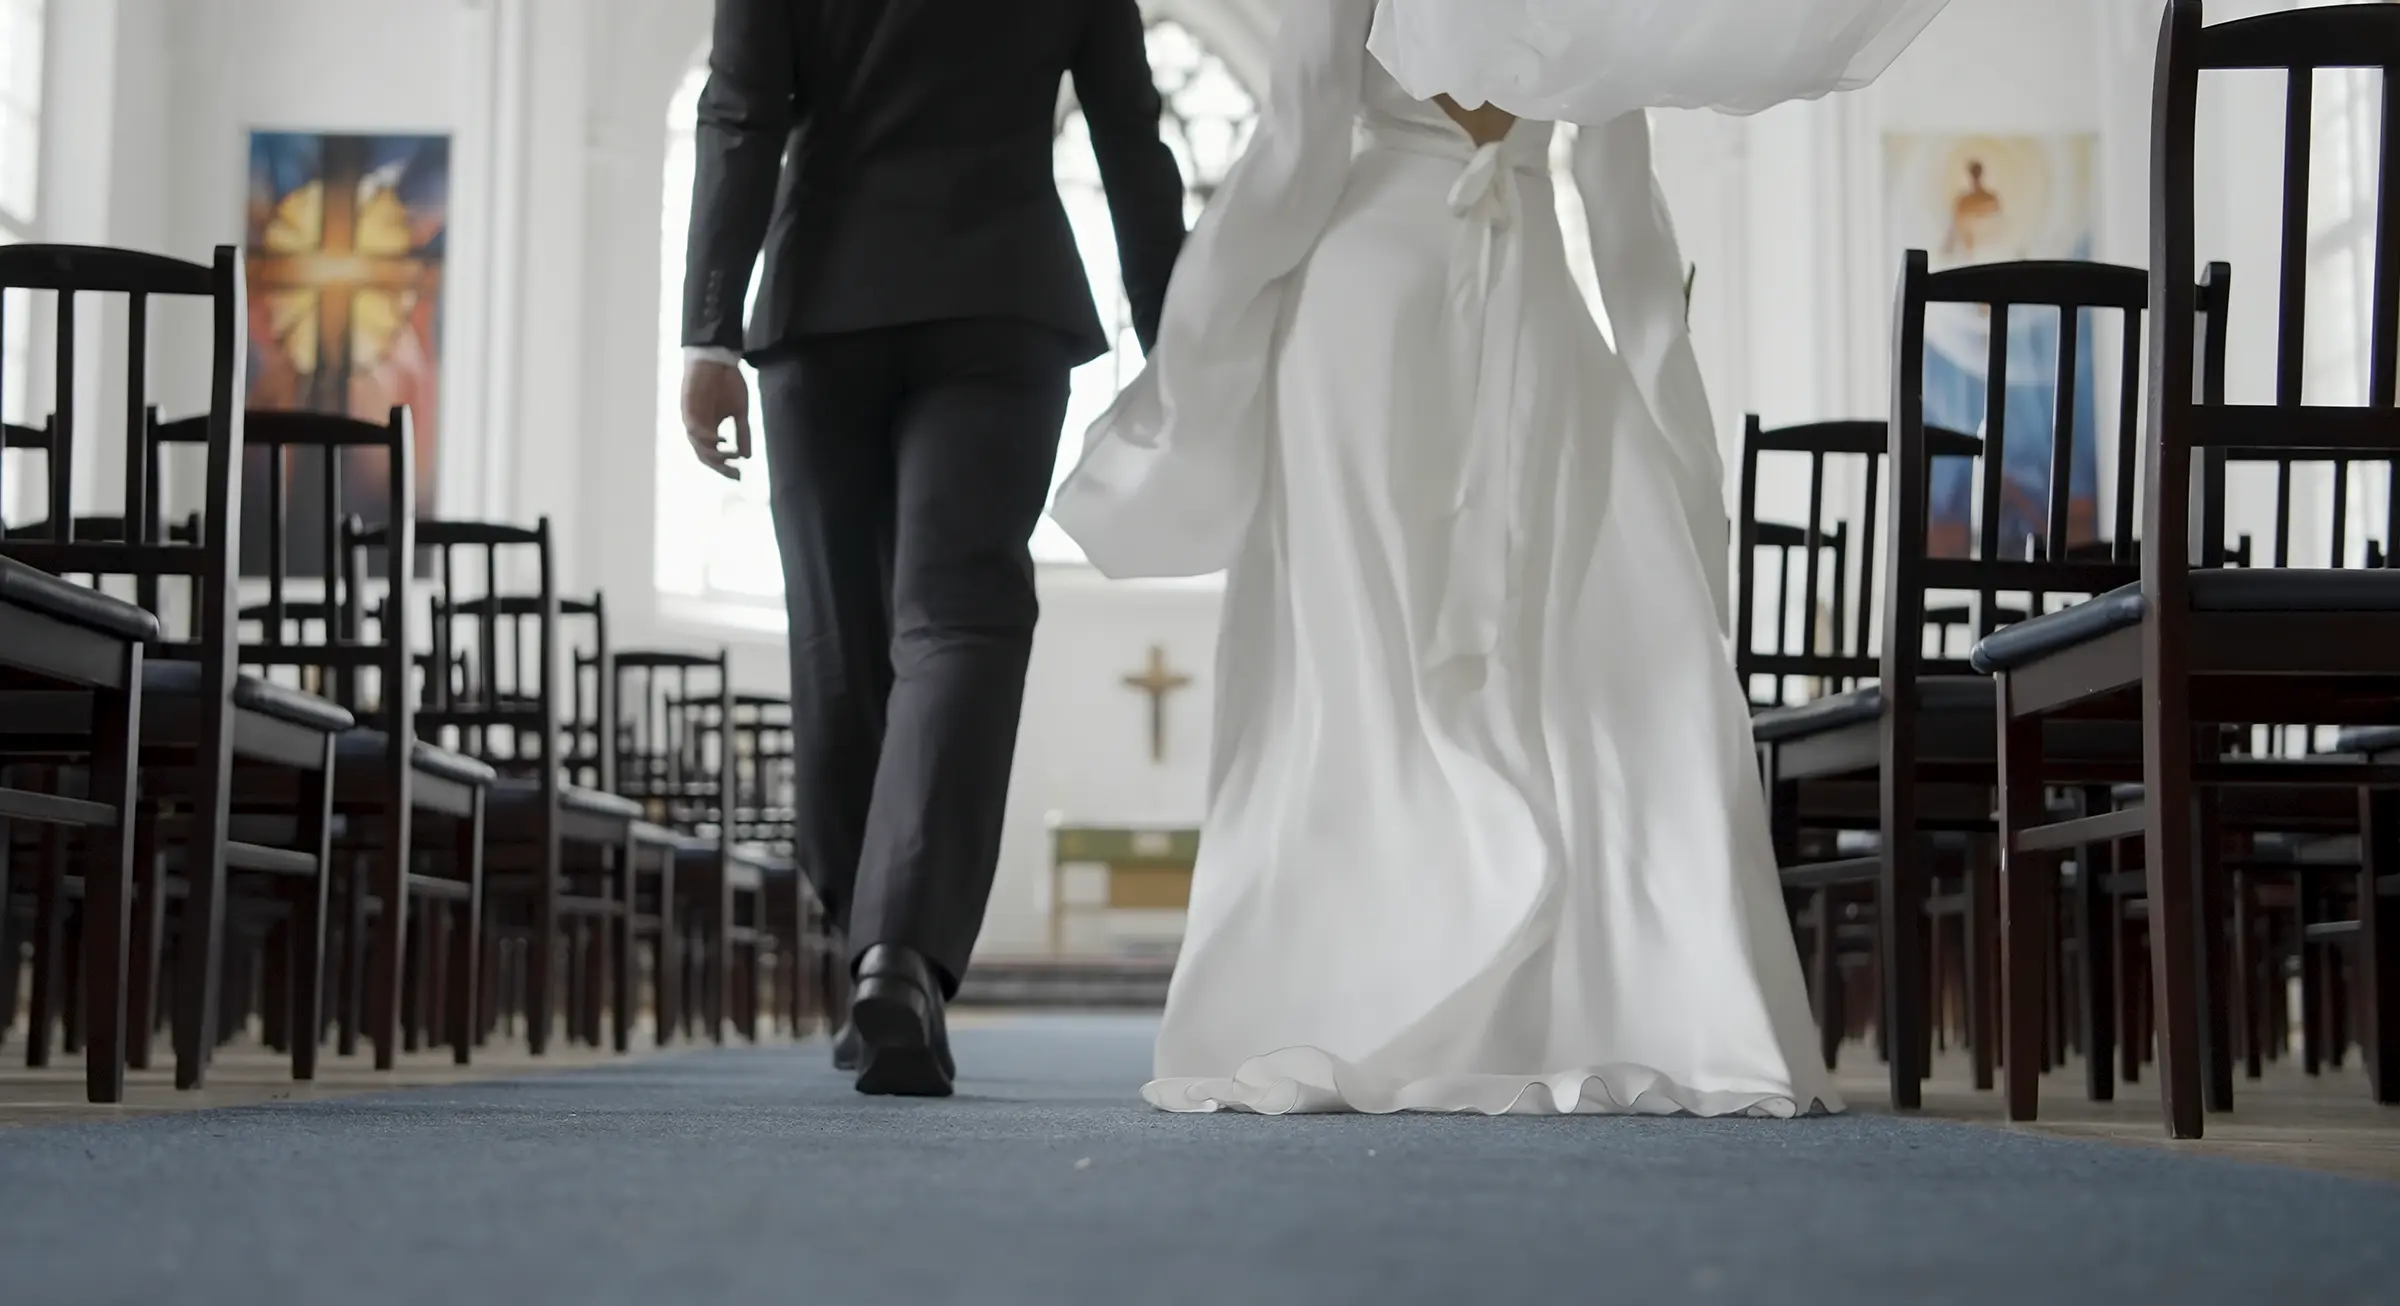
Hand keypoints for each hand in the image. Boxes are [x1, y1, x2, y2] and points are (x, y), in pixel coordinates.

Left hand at [681, 358, 752, 480]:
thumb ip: (742, 433)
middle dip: (720, 466)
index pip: (715, 456)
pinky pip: (693, 427)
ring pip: (697, 445)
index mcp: (710, 429)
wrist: (718, 357)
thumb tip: (747, 457)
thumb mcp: (740, 412)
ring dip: (713, 454)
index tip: (739, 476)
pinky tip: (719, 441)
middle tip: (735, 473)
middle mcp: (699, 427)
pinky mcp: (687, 407)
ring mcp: (692, 418)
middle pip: (705, 455)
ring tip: (728, 457)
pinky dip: (705, 437)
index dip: (725, 467)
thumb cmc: (728, 382)